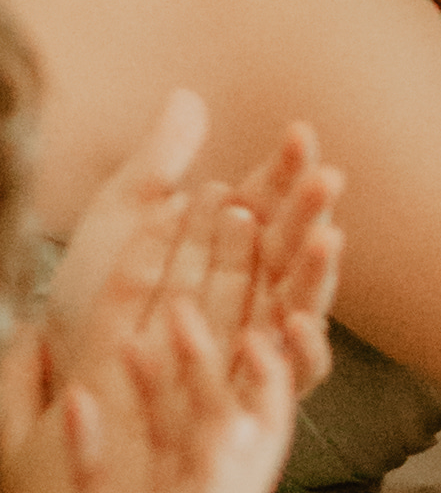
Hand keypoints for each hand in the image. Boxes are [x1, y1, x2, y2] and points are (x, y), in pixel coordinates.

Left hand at [39, 110, 338, 427]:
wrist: (63, 386)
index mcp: (228, 244)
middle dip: (312, 212)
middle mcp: (254, 290)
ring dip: (319, 272)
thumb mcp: (118, 222)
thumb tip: (190, 96)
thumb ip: (157, 163)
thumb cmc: (86, 310)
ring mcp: (259, 341)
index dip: (287, 168)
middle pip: (294, 247)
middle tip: (325, 179)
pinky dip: (305, 351)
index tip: (298, 132)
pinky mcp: (255, 395)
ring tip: (326, 238)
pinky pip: (298, 377)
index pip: (270, 199)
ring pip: (306, 303)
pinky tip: (297, 321)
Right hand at [47, 303, 293, 492]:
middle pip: (205, 418)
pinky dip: (89, 438)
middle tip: (182, 315)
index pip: (264, 426)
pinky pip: (98, 472)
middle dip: (198, 365)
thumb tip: (238, 418)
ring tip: (128, 342)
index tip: (259, 332)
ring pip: (151, 437)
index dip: (268, 377)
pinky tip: (77, 402)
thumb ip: (216, 484)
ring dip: (143, 392)